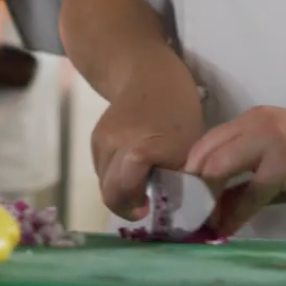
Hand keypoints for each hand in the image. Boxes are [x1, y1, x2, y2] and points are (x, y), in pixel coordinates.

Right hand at [92, 74, 203, 220]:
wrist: (148, 75)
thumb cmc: (178, 110)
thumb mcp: (190, 147)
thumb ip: (181, 179)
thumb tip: (177, 209)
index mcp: (143, 147)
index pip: (125, 188)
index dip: (133, 206)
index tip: (147, 210)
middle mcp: (116, 144)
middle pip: (110, 191)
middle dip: (125, 204)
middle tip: (143, 205)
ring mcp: (102, 141)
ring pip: (104, 182)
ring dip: (119, 190)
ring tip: (139, 185)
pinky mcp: (95, 139)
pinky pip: (101, 169)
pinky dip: (114, 176)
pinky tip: (130, 170)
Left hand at [182, 106, 285, 235]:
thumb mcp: (275, 163)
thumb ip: (243, 181)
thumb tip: (214, 209)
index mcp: (249, 120)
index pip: (204, 143)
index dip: (189, 173)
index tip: (186, 199)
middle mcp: (253, 124)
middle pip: (203, 154)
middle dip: (192, 188)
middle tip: (192, 214)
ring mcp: (268, 141)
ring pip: (217, 168)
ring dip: (208, 200)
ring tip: (206, 221)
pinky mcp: (283, 163)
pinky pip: (249, 193)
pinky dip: (235, 214)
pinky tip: (228, 228)